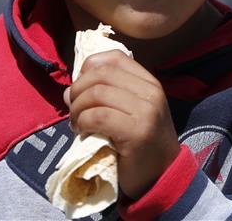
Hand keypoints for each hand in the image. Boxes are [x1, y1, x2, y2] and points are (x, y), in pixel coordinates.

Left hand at [65, 50, 179, 199]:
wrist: (162, 174)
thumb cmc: (140, 144)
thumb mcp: (129, 111)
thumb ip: (107, 94)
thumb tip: (70, 90)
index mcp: (149, 82)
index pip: (114, 58)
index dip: (89, 69)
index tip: (82, 90)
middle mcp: (151, 91)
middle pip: (100, 74)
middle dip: (77, 91)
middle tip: (75, 112)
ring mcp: (147, 111)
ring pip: (97, 93)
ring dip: (77, 109)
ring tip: (78, 124)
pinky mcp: (138, 132)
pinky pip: (98, 116)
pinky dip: (83, 122)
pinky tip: (83, 132)